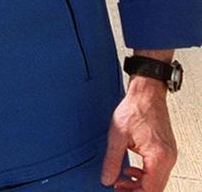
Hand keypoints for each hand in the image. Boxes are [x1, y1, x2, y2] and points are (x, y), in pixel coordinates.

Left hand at [102, 75, 176, 191]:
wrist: (146, 94)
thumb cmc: (134, 110)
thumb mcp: (116, 136)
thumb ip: (112, 160)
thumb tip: (107, 179)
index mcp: (158, 157)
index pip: (151, 189)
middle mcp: (168, 158)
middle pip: (155, 187)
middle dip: (136, 190)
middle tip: (117, 188)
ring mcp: (169, 154)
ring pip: (156, 180)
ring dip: (139, 183)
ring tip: (120, 179)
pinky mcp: (165, 150)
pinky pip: (157, 170)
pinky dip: (144, 173)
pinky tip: (129, 169)